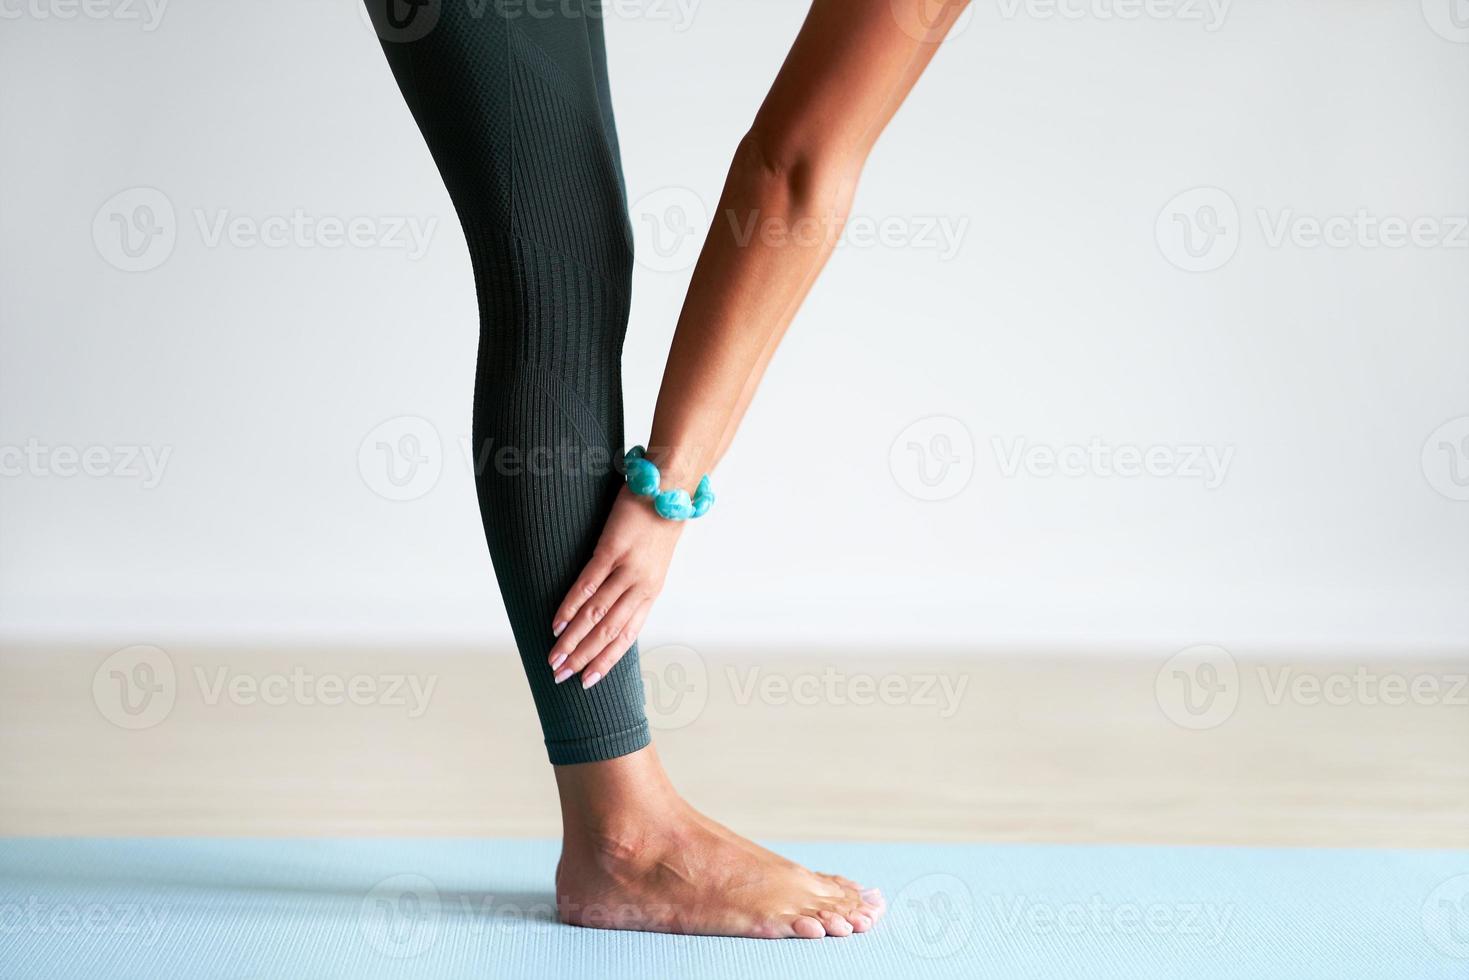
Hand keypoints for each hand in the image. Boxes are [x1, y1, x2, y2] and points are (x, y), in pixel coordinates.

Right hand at [548, 487, 684, 687]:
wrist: (670, 488)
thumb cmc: (656, 522)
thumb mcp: (650, 562)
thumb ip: (631, 586)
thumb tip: (606, 607)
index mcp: (650, 593)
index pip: (627, 637)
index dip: (607, 661)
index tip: (588, 682)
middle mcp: (641, 586)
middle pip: (609, 632)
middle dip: (583, 657)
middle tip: (560, 677)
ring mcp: (628, 568)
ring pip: (597, 613)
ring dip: (573, 639)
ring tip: (553, 657)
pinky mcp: (613, 548)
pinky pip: (588, 584)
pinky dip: (571, 606)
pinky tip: (557, 623)